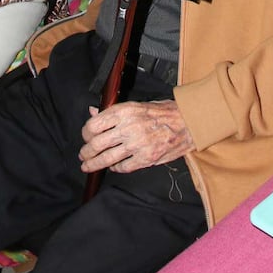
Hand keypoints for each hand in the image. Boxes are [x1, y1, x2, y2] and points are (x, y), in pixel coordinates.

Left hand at [79, 100, 193, 174]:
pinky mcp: (146, 158)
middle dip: (86, 152)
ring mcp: (136, 145)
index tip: (86, 136)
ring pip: (106, 158)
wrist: (188, 122)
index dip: (86, 132)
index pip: (94, 125)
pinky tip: (113, 166)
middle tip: (84, 154)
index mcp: (124, 111)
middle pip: (96, 144)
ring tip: (88, 166)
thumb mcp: (137, 104)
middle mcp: (128, 127)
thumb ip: (113, 110)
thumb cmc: (163, 111)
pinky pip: (123, 167)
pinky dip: (115, 168)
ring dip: (94, 164)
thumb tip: (93, 112)